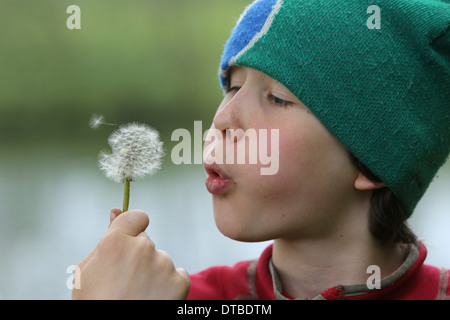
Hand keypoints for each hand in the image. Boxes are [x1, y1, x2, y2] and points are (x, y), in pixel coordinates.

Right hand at [72, 208, 189, 299]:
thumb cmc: (94, 302)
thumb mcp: (87, 270)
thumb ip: (106, 237)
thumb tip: (115, 211)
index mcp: (116, 241)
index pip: (136, 216)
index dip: (133, 228)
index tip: (130, 238)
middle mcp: (143, 247)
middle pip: (146, 242)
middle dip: (138, 256)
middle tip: (125, 282)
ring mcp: (164, 263)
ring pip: (160, 260)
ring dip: (153, 272)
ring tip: (137, 295)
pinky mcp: (180, 280)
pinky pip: (176, 274)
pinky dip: (168, 285)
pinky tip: (152, 299)